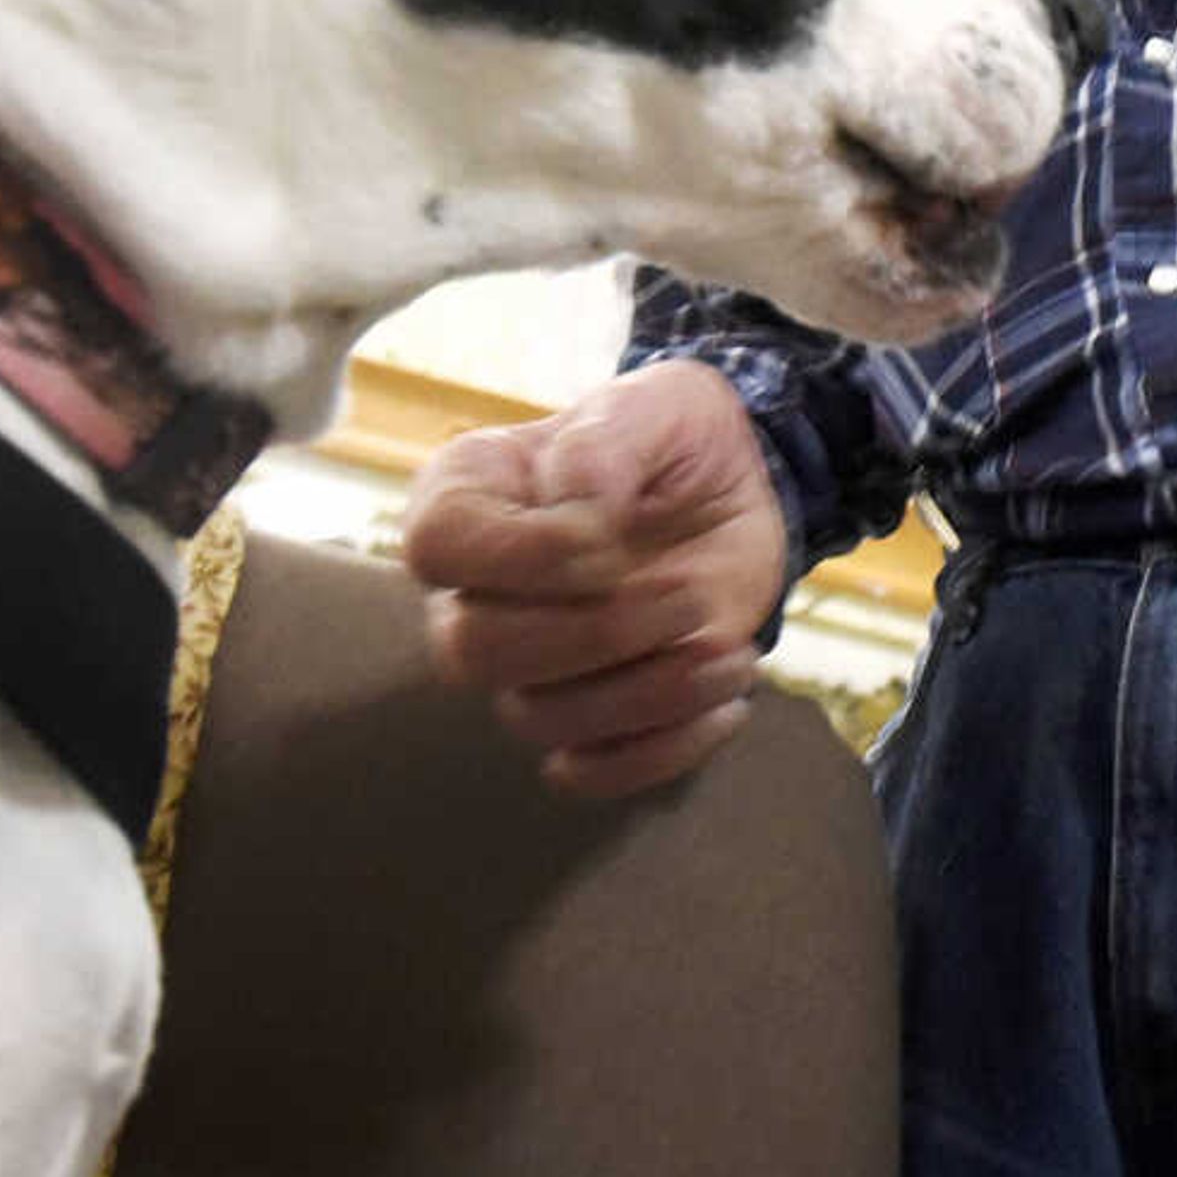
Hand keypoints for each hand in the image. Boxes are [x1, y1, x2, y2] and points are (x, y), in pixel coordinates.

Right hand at [403, 360, 790, 798]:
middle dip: (594, 634)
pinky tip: (728, 701)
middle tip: (688, 596)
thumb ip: (603, 445)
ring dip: (646, 695)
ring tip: (729, 652)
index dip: (526, 558)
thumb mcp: (651, 405)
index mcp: (465, 499)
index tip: (613, 541)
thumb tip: (579, 517)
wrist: (739, 483)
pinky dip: (660, 753)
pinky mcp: (587, 714)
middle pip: (473, 651)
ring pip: (536, 718)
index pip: (437, 547)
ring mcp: (527, 662)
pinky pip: (587, 771)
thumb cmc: (672, 436)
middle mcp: (476, 591)